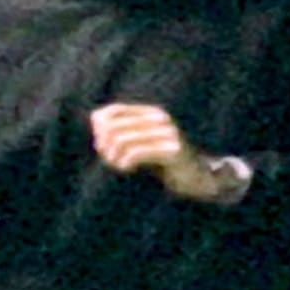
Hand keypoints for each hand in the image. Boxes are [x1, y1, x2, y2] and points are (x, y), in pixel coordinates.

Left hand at [90, 103, 221, 201]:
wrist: (194, 177)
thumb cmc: (162, 162)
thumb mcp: (139, 144)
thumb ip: (119, 132)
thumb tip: (95, 120)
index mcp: (151, 113)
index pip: (112, 112)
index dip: (100, 129)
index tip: (103, 146)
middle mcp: (159, 119)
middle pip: (113, 127)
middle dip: (104, 145)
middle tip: (109, 159)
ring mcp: (167, 134)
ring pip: (122, 140)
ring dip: (113, 157)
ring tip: (117, 165)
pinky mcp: (171, 151)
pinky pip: (136, 153)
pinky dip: (124, 162)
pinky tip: (126, 169)